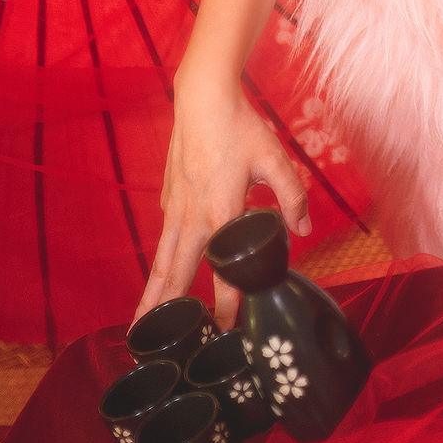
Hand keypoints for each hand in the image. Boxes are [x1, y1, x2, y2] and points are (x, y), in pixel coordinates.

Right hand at [138, 75, 311, 325]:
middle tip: (161, 344)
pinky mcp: (169, 197)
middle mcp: (192, 217)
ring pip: (162, 259)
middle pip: (177, 274)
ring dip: (152, 292)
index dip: (227, 303)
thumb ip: (292, 197)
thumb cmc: (241, 128)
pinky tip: (162, 272)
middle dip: (169, 311)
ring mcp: (175, 208)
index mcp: (221, 212)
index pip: (224, 271)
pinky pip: (164, 238)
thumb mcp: (276, 160)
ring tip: (140, 322)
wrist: (202, 99)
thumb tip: (302, 231)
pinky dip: (159, 262)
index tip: (229, 330)